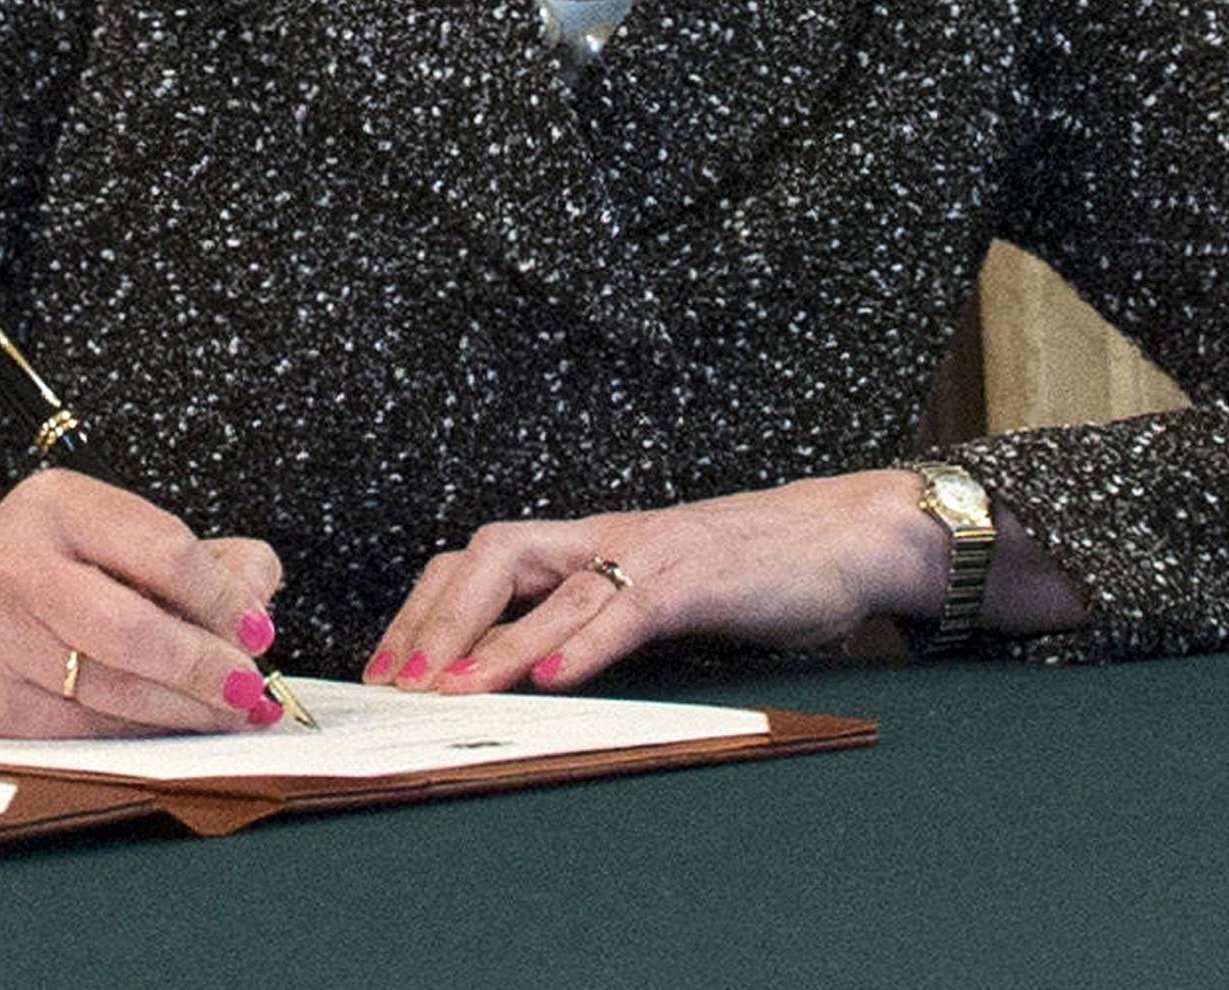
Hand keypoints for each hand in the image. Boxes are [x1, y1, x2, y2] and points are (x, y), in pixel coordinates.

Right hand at [0, 466, 293, 738]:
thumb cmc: (27, 565)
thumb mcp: (96, 528)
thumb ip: (185, 553)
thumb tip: (258, 587)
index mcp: (57, 507)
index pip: (162, 550)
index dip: (222, 596)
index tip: (257, 627)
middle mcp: (20, 568)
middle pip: (136, 630)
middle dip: (208, 666)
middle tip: (253, 686)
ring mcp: (0, 641)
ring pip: (116, 691)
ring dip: (188, 710)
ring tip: (233, 713)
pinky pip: (88, 730)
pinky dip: (144, 733)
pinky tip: (175, 727)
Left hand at [362, 469, 937, 694]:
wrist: (844, 536)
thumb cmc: (749, 572)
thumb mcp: (652, 597)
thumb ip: (593, 622)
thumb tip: (524, 676)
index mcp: (588, 543)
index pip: (480, 560)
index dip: (424, 609)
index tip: (384, 669)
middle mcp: (606, 538)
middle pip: (492, 557)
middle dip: (437, 620)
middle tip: (398, 683)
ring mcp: (652, 552)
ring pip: (554, 588)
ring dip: (495, 643)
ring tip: (451, 691)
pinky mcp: (699, 578)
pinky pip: (630, 608)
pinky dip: (587, 646)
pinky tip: (554, 681)